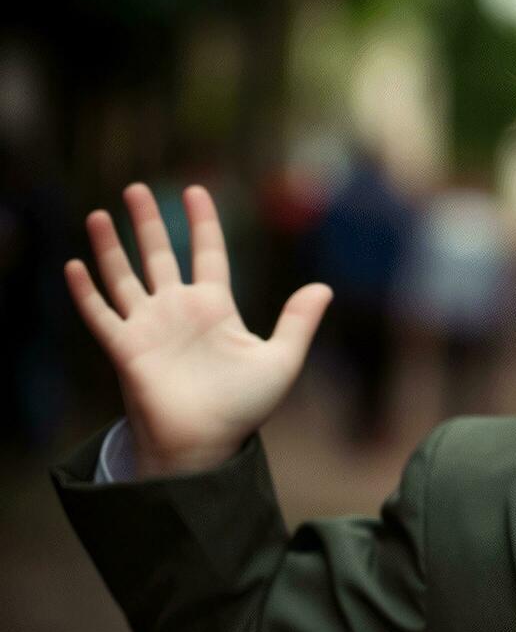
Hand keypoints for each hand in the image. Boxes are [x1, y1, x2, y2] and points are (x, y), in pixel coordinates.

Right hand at [65, 183, 332, 475]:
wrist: (208, 443)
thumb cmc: (244, 406)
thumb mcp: (281, 359)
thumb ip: (298, 322)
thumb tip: (324, 287)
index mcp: (216, 308)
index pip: (208, 254)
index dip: (203, 223)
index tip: (197, 191)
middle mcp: (179, 311)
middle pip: (160, 255)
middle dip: (149, 222)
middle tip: (138, 188)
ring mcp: (149, 327)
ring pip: (124, 277)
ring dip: (110, 248)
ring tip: (99, 215)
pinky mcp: (125, 348)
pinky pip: (100, 314)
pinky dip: (86, 291)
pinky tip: (74, 265)